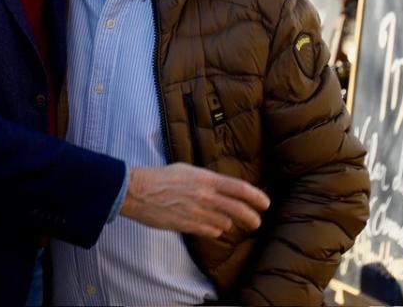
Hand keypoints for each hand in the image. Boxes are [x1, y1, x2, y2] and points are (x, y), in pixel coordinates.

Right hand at [121, 163, 270, 237]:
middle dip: (251, 217)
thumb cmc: (160, 177)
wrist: (137, 190)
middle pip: (238, 209)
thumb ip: (206, 180)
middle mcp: (205, 195)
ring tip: (222, 221)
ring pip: (224, 223)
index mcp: (206, 179)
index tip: (265, 203)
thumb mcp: (187, 171)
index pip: (239, 188)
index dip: (256, 196)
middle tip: (256, 222)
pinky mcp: (187, 225)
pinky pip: (210, 232)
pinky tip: (210, 228)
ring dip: (226, 224)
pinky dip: (213, 231)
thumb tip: (220, 187)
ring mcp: (197, 212)